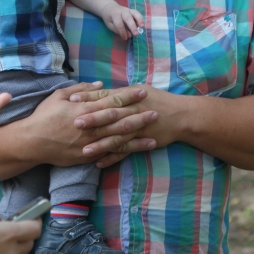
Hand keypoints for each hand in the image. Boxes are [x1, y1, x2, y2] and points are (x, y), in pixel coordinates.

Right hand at [24, 82, 158, 168]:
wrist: (32, 142)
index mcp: (85, 109)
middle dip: (139, 116)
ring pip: (119, 139)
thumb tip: (101, 84)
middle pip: (120, 120)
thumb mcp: (59, 96)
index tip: (143, 91)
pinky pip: (110, 154)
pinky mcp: (88, 156)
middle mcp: (90, 127)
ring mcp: (90, 143)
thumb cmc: (44, 116)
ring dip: (137, 136)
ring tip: (154, 133)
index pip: (112, 101)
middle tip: (156, 112)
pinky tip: (137, 150)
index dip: (129, 96)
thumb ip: (81, 90)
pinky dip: (125, 152)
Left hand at [68, 84, 182, 167]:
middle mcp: (133, 111)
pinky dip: (113, 158)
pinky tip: (99, 163)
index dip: (89, 98)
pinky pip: (126, 151)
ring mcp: (138, 127)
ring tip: (84, 151)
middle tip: (74, 123)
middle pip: (110, 115)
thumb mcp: (139, 91)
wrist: (181, 115)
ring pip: (117, 136)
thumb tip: (98, 90)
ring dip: (100, 144)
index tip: (72, 101)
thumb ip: (119, 93)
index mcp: (129, 97)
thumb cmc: (158, 100)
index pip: (106, 96)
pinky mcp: (143, 141)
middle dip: (92, 119)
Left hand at [100, 3, 144, 39]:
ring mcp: (127, 9)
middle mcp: (122, 11)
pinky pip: (137, 13)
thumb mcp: (109, 24)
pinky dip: (140, 19)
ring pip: (134, 13)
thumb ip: (118, 30)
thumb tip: (128, 35)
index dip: (122, 32)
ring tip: (142, 27)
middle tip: (136, 34)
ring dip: (139, 20)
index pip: (119, 24)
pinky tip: (142, 25)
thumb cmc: (109, 17)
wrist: (109, 7)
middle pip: (128, 18)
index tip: (125, 38)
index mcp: (114, 15)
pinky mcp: (131, 10)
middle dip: (132, 26)